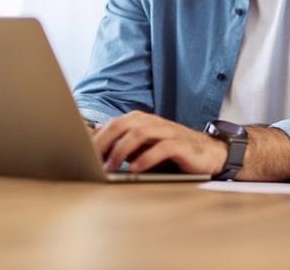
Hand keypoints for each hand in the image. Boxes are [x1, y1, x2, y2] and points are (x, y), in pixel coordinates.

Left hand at [92, 111, 226, 175]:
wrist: (208, 153)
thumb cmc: (171, 152)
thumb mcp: (144, 149)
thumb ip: (123, 147)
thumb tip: (94, 152)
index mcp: (139, 121)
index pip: (112, 124)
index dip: (96, 138)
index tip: (81, 153)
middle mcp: (151, 122)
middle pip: (122, 125)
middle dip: (104, 142)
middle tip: (92, 159)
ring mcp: (166, 131)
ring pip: (139, 133)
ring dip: (122, 150)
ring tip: (111, 167)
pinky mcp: (180, 144)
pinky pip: (161, 148)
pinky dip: (146, 158)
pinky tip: (136, 169)